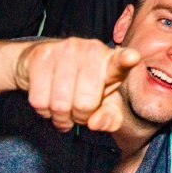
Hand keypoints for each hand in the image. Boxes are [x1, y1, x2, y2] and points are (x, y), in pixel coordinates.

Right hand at [14, 37, 139, 132]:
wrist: (44, 65)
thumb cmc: (83, 85)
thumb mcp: (104, 102)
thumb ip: (109, 117)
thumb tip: (95, 123)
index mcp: (112, 62)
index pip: (121, 61)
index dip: (127, 60)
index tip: (132, 58)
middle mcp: (91, 50)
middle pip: (85, 104)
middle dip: (79, 117)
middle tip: (78, 110)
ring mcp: (66, 49)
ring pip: (60, 105)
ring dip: (60, 117)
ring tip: (63, 107)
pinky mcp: (41, 54)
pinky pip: (39, 100)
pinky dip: (43, 110)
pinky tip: (48, 99)